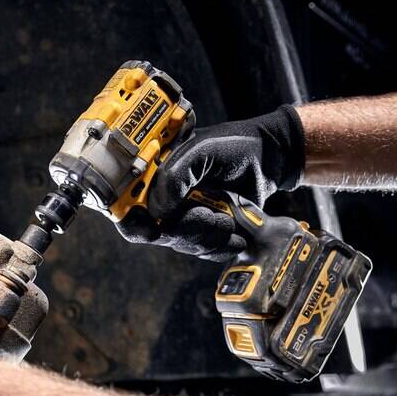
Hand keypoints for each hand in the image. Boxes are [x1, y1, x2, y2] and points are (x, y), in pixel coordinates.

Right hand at [119, 105, 304, 260]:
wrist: (271, 158)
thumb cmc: (235, 145)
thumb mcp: (202, 150)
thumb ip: (175, 176)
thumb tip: (157, 211)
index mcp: (153, 174)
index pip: (126, 205)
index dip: (133, 221)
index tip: (153, 229)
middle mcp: (163, 197)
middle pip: (155, 231)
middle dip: (186, 228)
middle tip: (214, 215)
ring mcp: (184, 215)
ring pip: (180, 243)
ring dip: (208, 236)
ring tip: (230, 217)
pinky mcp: (204, 230)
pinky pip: (201, 250)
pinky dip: (219, 246)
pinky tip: (236, 233)